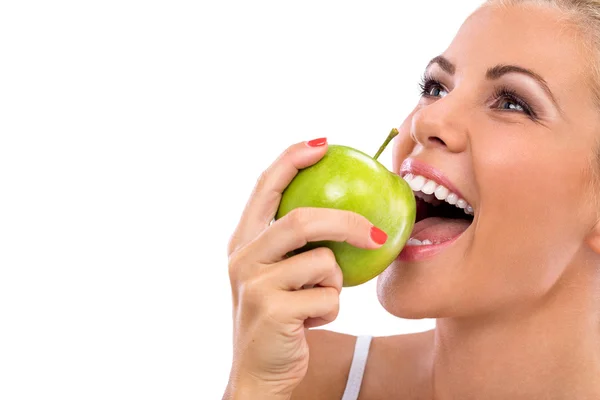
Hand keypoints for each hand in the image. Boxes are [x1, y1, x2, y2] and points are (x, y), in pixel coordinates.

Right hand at [224, 138, 387, 398]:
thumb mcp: (279, 273)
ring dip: (335, 284)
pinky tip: (310, 322)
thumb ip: (298, 243)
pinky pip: (328, 297)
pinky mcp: (271, 309)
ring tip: (318, 300)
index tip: (325, 143)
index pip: (265, 185)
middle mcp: (242, 256)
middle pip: (302, 219)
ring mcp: (253, 283)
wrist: (259, 371)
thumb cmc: (281, 315)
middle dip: (347, 223)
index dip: (292, 158)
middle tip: (377, 234)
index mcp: (243, 240)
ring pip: (322, 263)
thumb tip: (348, 209)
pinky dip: (331, 309)